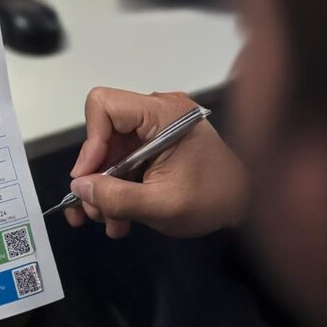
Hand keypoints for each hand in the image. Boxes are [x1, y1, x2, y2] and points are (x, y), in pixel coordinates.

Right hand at [64, 88, 249, 238]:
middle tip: (93, 209)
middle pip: (102, 133)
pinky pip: (122, 161)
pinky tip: (119, 216)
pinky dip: (116, 188)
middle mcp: (157, 112)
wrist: (247, 207)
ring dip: (103, 188)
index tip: (89, 176)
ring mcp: (155, 129)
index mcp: (165, 114)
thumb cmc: (215, 200)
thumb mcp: (161, 205)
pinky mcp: (154, 145)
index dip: (90, 140)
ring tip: (109, 220)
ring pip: (108, 152)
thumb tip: (79, 187)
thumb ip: (116, 197)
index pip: (104, 105)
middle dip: (94, 175)